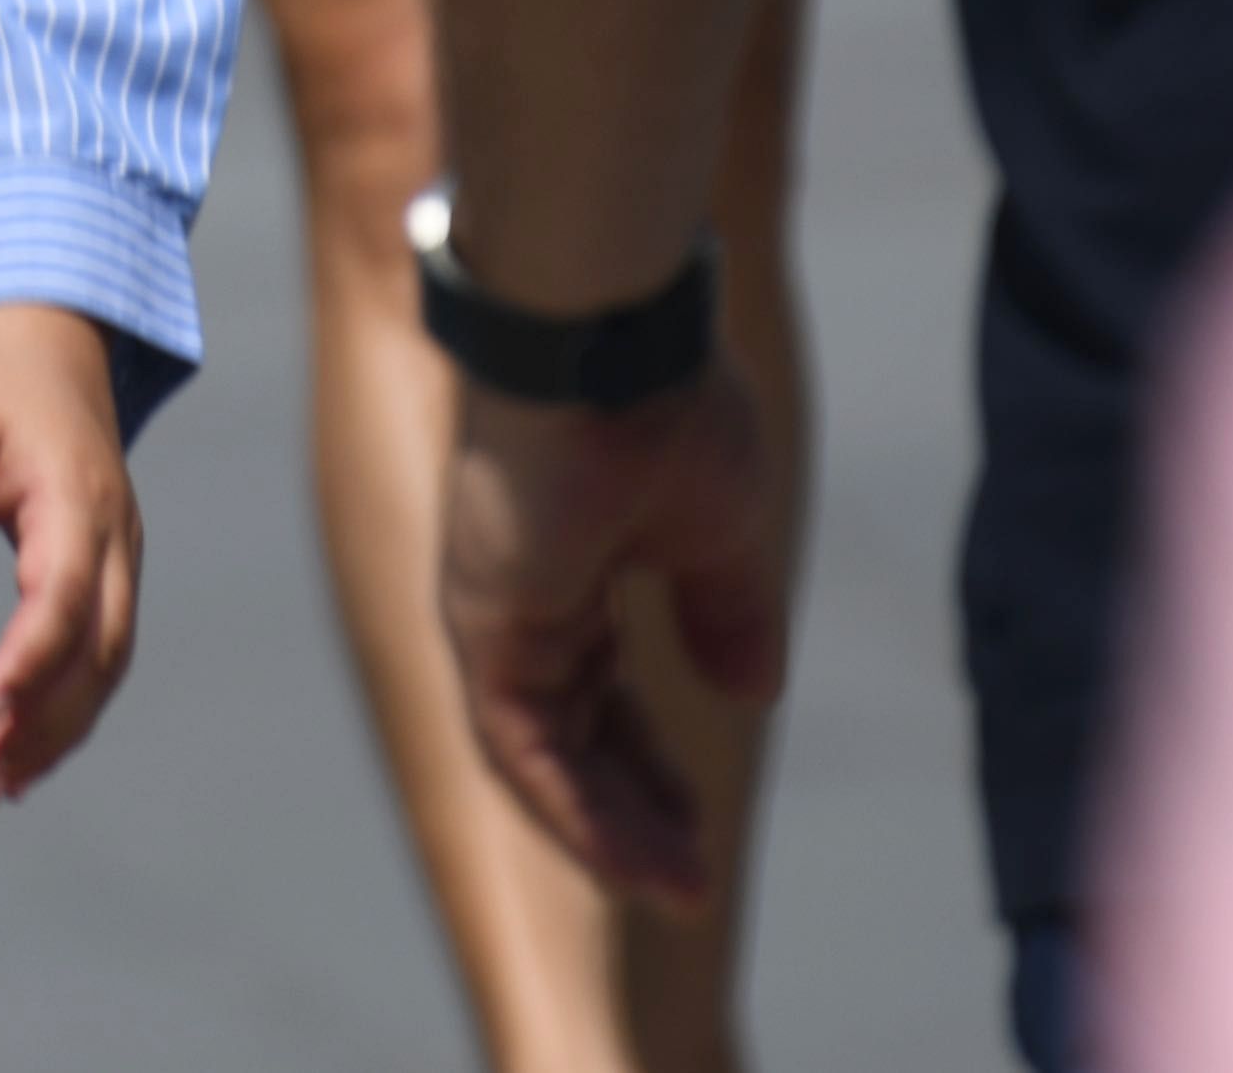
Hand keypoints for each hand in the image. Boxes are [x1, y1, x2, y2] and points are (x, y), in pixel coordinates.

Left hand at [0, 304, 141, 805]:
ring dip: (55, 733)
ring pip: (106, 666)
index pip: (63, 599)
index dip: (28, 664)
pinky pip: (100, 653)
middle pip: (98, 654)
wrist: (43, 337)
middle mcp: (114, 539)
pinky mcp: (106, 572)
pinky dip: (67, 708)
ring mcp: (119, 558)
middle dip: (43, 727)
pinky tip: (22, 751)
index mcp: (76, 499)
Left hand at [440, 365, 787, 907]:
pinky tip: (635, 861)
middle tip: (687, 878)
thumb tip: (750, 691)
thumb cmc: (662, 405)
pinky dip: (577, 811)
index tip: (696, 825)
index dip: (646, 763)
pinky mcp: (482, 626)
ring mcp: (494, 610)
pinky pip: (521, 748)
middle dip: (632, 809)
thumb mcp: (721, 529)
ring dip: (610, 830)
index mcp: (571, 564)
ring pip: (544, 755)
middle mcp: (520, 595)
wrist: (604, 343)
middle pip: (573, 730)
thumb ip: (728, 610)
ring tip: (677, 889)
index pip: (602, 689)